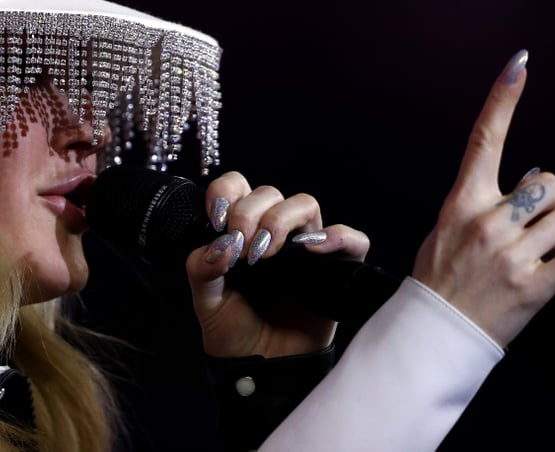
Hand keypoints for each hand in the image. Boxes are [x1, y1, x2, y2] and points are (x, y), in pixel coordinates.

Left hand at [185, 170, 369, 358]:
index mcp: (240, 229)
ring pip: (305, 205)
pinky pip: (352, 241)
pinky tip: (313, 248)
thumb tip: (220, 245)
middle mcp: (274, 231)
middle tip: (242, 248)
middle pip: (269, 194)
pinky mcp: (335, 269)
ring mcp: (306, 248)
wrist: (258, 368)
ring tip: (267, 252)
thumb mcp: (205, 299)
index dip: (226, 191)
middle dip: (250, 213)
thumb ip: (202, 269)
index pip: (237, 186)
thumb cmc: (232, 328)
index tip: (217, 220)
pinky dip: (338, 236)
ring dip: (283, 219)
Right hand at [412, 49, 554, 345]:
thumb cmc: (442, 279)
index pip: (483, 140)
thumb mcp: (448, 231)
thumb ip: (486, 204)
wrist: (433, 331)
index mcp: (462, 203)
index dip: (502, 99)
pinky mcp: (534, 286)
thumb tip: (533, 181)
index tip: (518, 64)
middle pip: (548, 185)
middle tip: (534, 230)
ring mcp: (509, 254)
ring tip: (538, 259)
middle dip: (551, 205)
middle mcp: (486, 222)